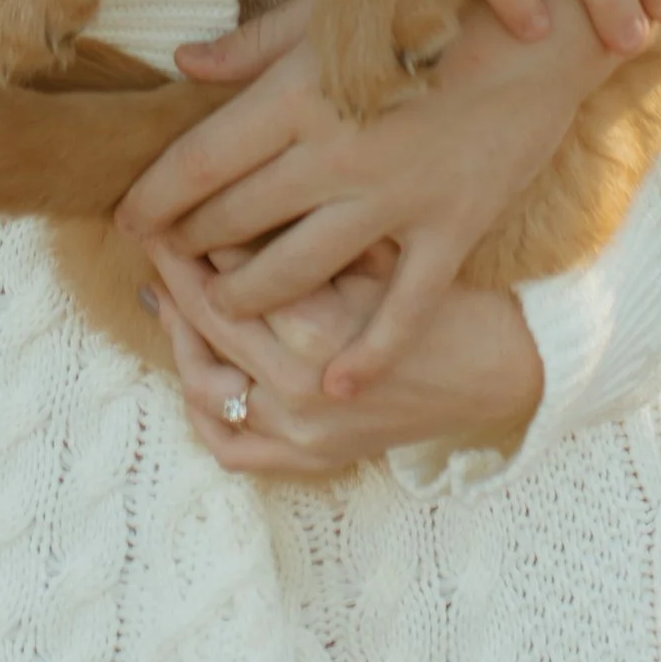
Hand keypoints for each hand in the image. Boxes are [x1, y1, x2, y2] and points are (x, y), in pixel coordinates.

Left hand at [116, 0, 613, 390]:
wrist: (545, 19)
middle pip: (236, 221)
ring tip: (222, 307)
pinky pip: (402, 309)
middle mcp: (336, 154)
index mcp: (300, 93)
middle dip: (190, 249)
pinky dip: (369, 353)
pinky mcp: (451, 228)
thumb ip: (256, 45)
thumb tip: (182, 64)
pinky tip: (338, 383)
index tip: (126, 221)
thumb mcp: (335, 6)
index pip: (201, 162)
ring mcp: (396, 199)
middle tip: (163, 264)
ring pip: (297, 274)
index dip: (155, 198)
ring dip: (247, 298)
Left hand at [147, 242, 541, 475]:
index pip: (227, 274)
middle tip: (156, 233)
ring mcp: (301, 433)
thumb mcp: (381, 250)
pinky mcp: (312, 460)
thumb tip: (234, 206)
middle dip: (176, 271)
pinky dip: (203, 412)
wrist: (504, 371)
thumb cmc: (450, 295)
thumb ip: (308, 234)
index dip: (193, 232)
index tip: (174, 201)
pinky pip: (230, 446)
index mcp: (320, 327)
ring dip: (180, 338)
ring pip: (205, 386)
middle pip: (209, 322)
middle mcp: (300, 388)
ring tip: (168, 296)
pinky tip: (194, 371)